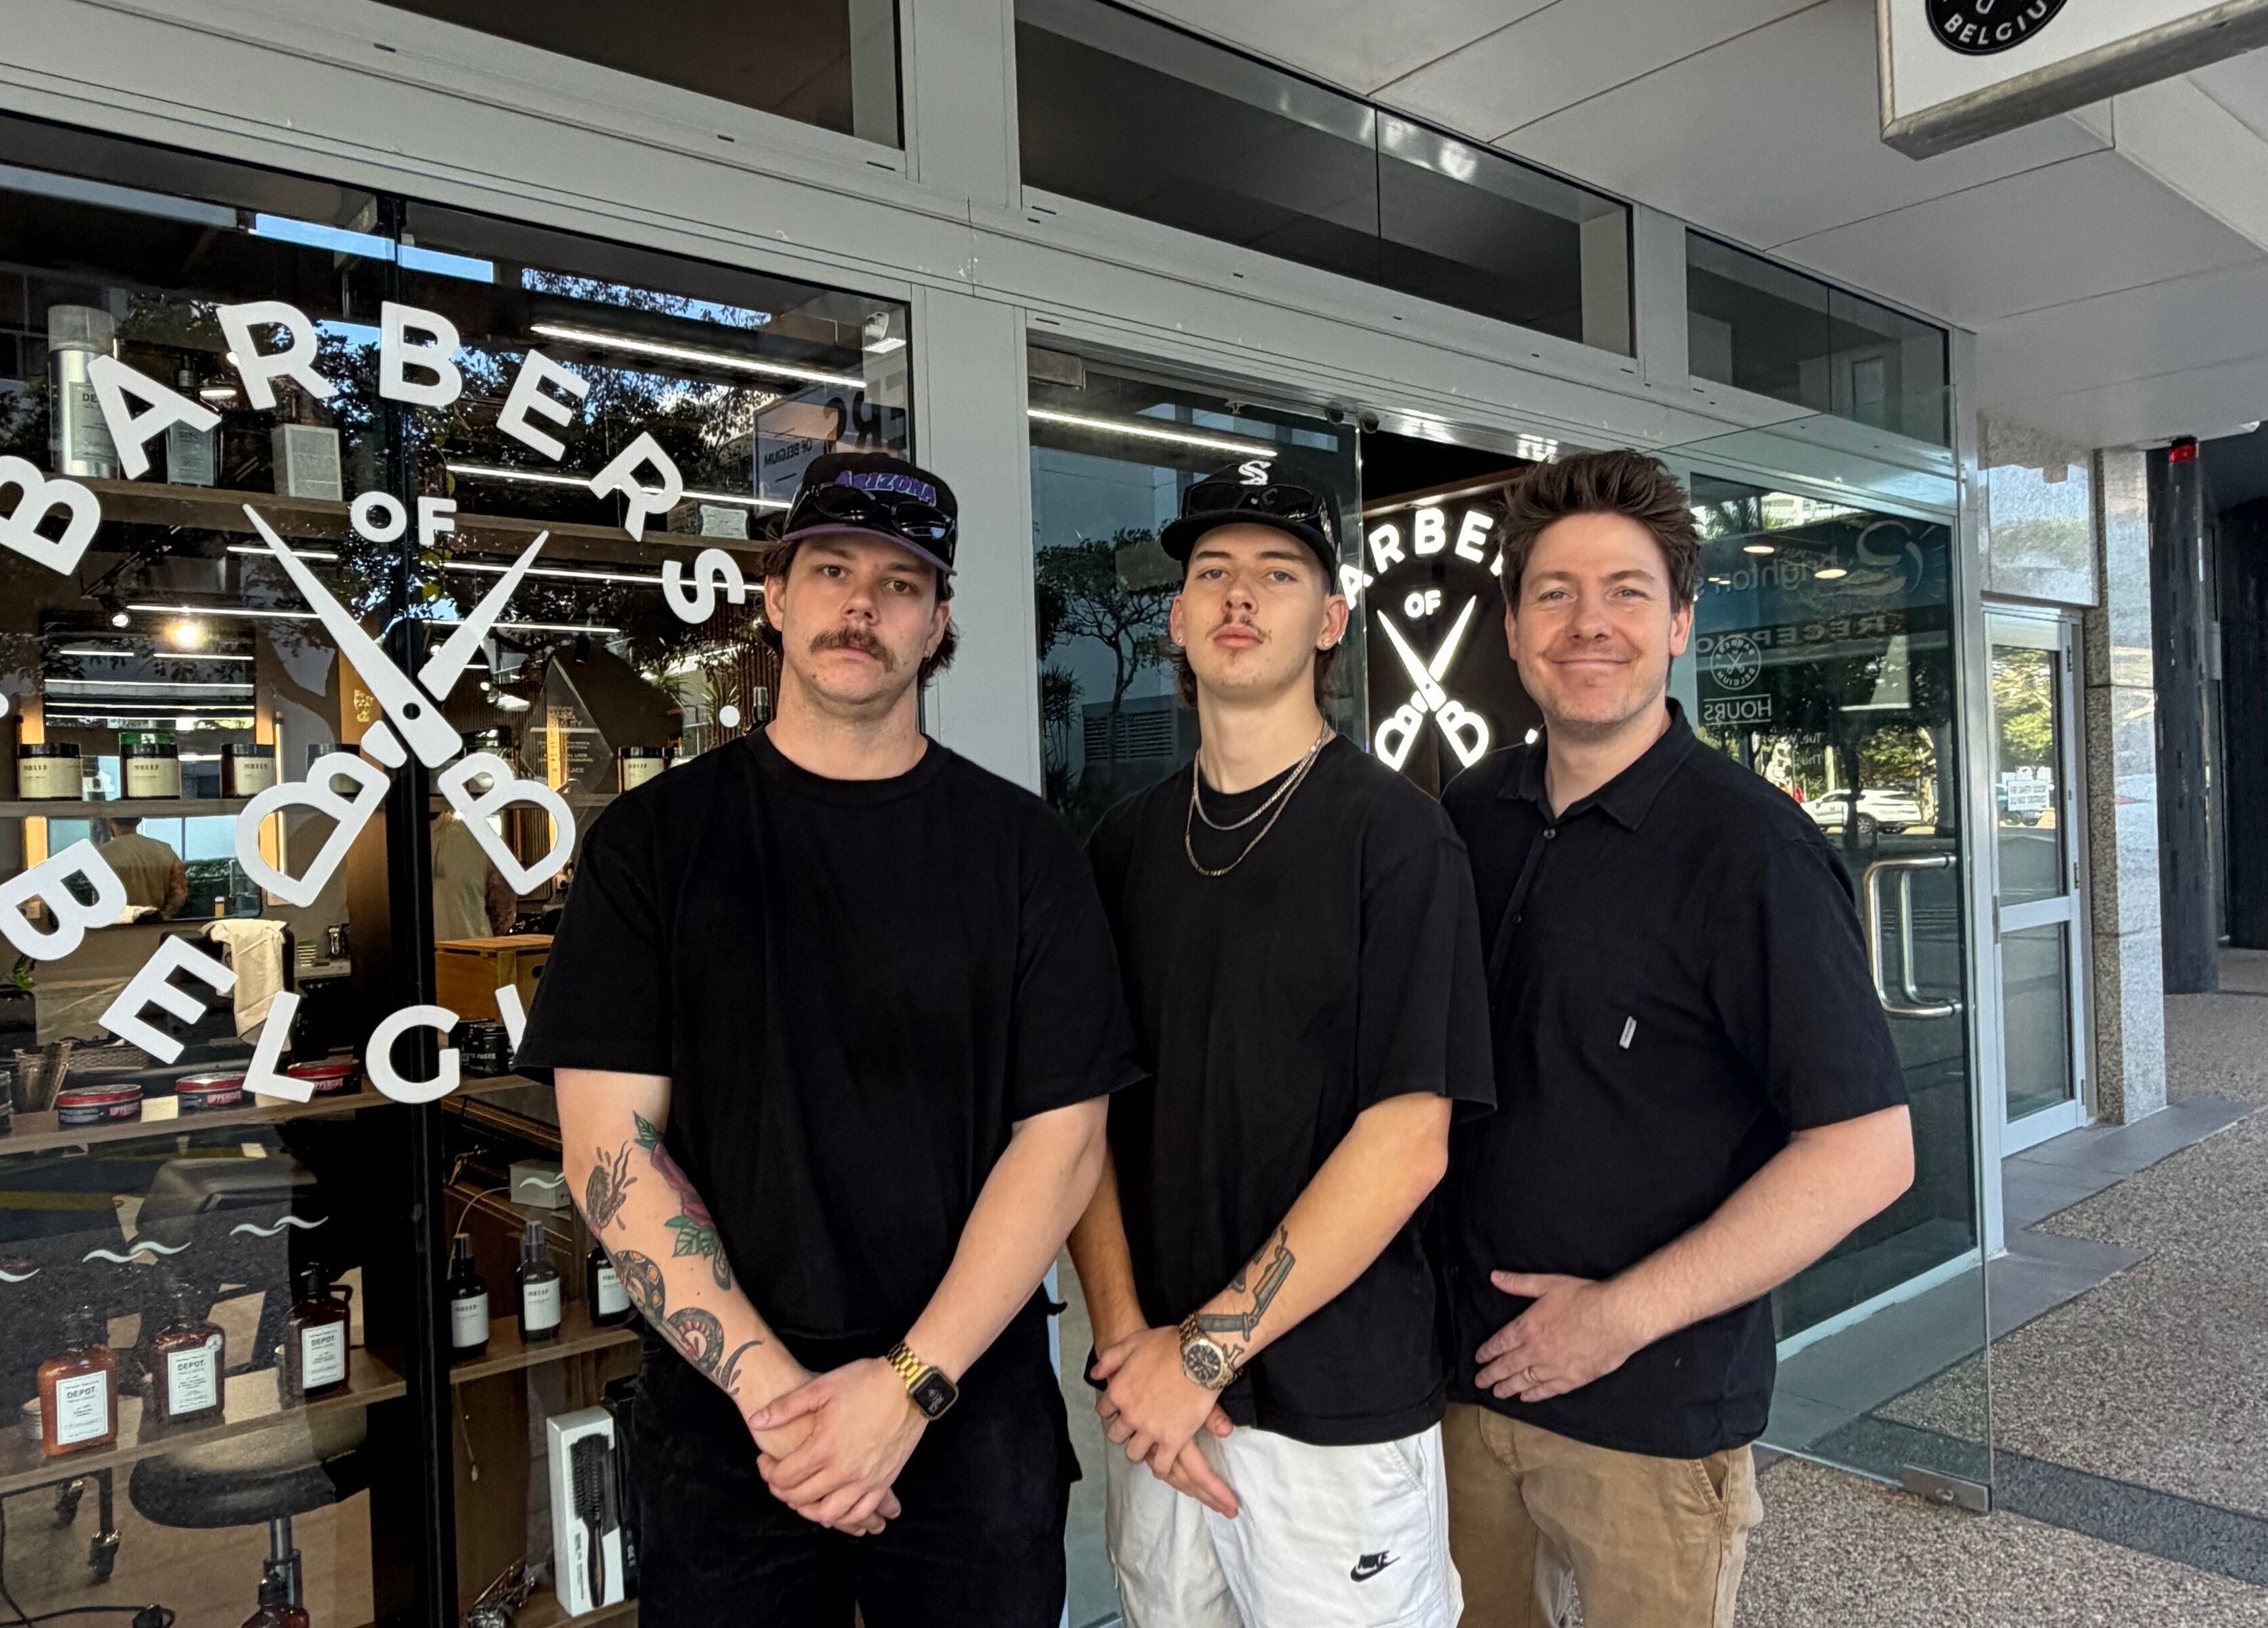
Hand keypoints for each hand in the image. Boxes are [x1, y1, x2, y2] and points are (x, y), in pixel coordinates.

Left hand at [750, 1359, 925, 1531]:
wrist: (910, 1385)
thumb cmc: (864, 1382)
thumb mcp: (821, 1387)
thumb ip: (786, 1407)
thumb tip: (755, 1420)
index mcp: (823, 1448)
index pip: (784, 1477)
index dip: (767, 1472)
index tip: (765, 1461)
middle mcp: (842, 1471)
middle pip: (801, 1498)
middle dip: (783, 1492)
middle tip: (778, 1478)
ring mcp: (865, 1480)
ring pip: (829, 1513)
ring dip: (809, 1510)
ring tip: (803, 1495)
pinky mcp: (884, 1482)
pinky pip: (860, 1512)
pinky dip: (844, 1517)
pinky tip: (835, 1506)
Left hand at [1091, 1327, 1221, 1488]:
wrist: (1200, 1354)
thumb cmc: (1167, 1345)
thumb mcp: (1132, 1343)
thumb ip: (1110, 1359)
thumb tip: (1095, 1375)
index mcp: (1119, 1392)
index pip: (1104, 1411)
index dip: (1112, 1410)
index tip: (1121, 1409)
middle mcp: (1130, 1415)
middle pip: (1116, 1436)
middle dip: (1124, 1432)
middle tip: (1135, 1428)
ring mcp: (1151, 1430)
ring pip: (1134, 1453)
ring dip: (1139, 1450)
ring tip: (1148, 1445)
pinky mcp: (1173, 1440)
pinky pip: (1161, 1464)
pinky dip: (1160, 1466)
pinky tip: (1163, 1462)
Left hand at [1475, 1272, 1648, 1402]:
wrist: (1616, 1318)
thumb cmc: (1584, 1297)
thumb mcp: (1548, 1283)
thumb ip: (1519, 1283)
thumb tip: (1494, 1277)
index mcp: (1527, 1327)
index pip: (1500, 1343)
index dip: (1487, 1352)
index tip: (1478, 1359)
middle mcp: (1535, 1351)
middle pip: (1507, 1366)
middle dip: (1491, 1374)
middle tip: (1479, 1382)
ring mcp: (1553, 1367)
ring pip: (1524, 1381)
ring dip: (1508, 1387)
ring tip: (1497, 1393)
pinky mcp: (1571, 1379)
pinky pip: (1547, 1390)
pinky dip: (1534, 1395)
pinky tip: (1525, 1397)